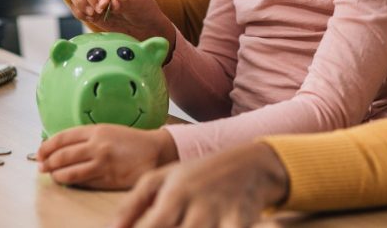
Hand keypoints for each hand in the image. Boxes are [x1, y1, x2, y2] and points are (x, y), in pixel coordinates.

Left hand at [36, 125, 177, 189]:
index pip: (63, 138)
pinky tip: (69, 182)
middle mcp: (97, 146)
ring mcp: (101, 163)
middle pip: (62, 156)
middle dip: (48, 162)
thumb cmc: (130, 141)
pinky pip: (83, 182)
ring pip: (69, 172)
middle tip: (41, 166)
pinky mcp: (107, 179)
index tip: (39, 152)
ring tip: (53, 176)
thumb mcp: (108, 131)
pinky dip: (72, 183)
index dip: (47, 146)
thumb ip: (87, 138)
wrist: (154, 152)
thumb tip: (62, 148)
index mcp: (96, 130)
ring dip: (56, 175)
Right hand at [66, 0, 175, 47]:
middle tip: (98, 12)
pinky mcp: (90, 9)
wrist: (143, 26)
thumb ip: (125, 3)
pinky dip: (79, 13)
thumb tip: (112, 3)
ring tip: (93, 15)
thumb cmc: (144, 10)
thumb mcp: (138, 4)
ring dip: (80, 4)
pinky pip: (76, 7)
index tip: (104, 7)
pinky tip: (92, 19)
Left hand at [111, 142, 289, 227]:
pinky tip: (213, 225)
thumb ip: (133, 203)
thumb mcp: (163, 179)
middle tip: (172, 225)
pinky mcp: (240, 224)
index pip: (151, 226)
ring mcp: (220, 216)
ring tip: (185, 223)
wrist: (252, 165)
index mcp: (175, 194)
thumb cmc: (199, 175)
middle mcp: (197, 206)